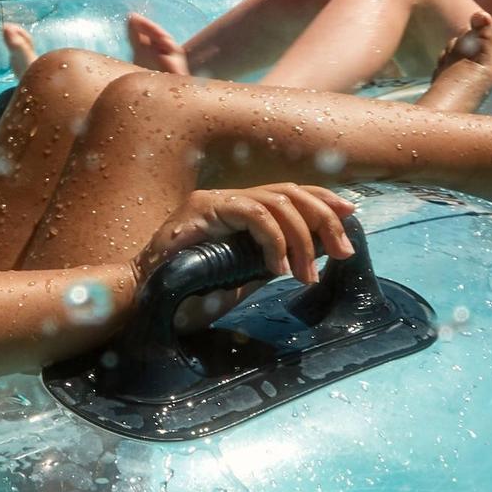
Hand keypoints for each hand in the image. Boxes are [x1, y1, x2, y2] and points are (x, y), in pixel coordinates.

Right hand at [133, 185, 358, 295]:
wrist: (141, 299)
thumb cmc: (184, 295)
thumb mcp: (238, 279)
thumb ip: (265, 265)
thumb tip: (305, 262)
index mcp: (237, 211)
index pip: (289, 193)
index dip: (323, 200)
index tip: (350, 215)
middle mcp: (228, 199)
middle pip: (291, 192)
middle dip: (324, 219)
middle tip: (342, 252)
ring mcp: (214, 201)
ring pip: (277, 201)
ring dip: (301, 237)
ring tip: (307, 273)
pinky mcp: (201, 209)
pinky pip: (252, 213)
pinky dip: (273, 239)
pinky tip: (277, 267)